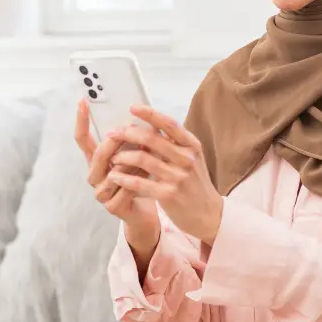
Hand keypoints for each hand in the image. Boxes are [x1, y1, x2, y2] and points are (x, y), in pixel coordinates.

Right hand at [74, 99, 160, 247]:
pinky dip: (141, 178)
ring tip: (151, 155)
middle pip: (98, 153)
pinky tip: (152, 174)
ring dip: (134, 162)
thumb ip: (131, 140)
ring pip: (115, 170)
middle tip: (132, 130)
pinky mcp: (112, 207)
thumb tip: (139, 115)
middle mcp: (94, 176)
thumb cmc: (140, 180)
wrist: (146, 213)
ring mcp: (101, 193)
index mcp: (96, 162)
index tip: (83, 101)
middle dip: (116, 141)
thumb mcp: (134, 157)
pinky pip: (126, 187)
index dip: (81, 121)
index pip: (82, 139)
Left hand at [105, 104, 223, 244]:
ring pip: (142, 158)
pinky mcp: (168, 194)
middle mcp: (186, 159)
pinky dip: (124, 177)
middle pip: (151, 139)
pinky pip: (139, 182)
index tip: (132, 107)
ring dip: (122, 156)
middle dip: (127, 133)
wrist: (209, 215)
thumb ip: (174, 144)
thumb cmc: (195, 184)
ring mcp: (178, 177)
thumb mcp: (192, 159)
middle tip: (112, 134)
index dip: (149, 114)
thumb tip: (150, 125)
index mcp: (192, 146)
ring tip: (112, 157)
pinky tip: (114, 176)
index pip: (169, 124)